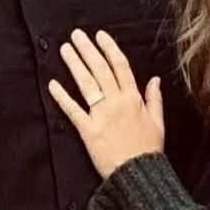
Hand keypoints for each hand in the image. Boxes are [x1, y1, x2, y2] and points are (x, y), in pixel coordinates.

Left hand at [48, 28, 163, 178]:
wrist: (138, 174)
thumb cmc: (148, 150)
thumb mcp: (158, 122)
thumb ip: (154, 98)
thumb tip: (155, 79)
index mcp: (133, 99)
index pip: (120, 66)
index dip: (109, 48)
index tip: (99, 35)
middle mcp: (116, 102)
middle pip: (100, 69)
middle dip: (87, 50)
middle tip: (76, 35)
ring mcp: (101, 115)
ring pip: (87, 84)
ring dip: (75, 64)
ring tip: (65, 49)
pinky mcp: (88, 131)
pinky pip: (73, 110)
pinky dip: (62, 97)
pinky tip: (52, 84)